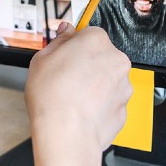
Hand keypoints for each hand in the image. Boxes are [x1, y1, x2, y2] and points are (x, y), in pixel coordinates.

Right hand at [25, 22, 131, 165]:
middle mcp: (116, 60)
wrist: (66, 134)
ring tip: (71, 97)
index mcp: (96, 41)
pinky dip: (98, 105)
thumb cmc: (53, 97)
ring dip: (93, 85)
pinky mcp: (123, 109)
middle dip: (85, 65)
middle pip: (100, 56)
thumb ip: (59, 41)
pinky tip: (80, 111)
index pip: (88, 33)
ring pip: (106, 80)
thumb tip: (65, 31)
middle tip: (64, 78)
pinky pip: (109, 101)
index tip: (64, 55)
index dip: (74, 46)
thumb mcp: (42, 59)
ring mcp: (123, 86)